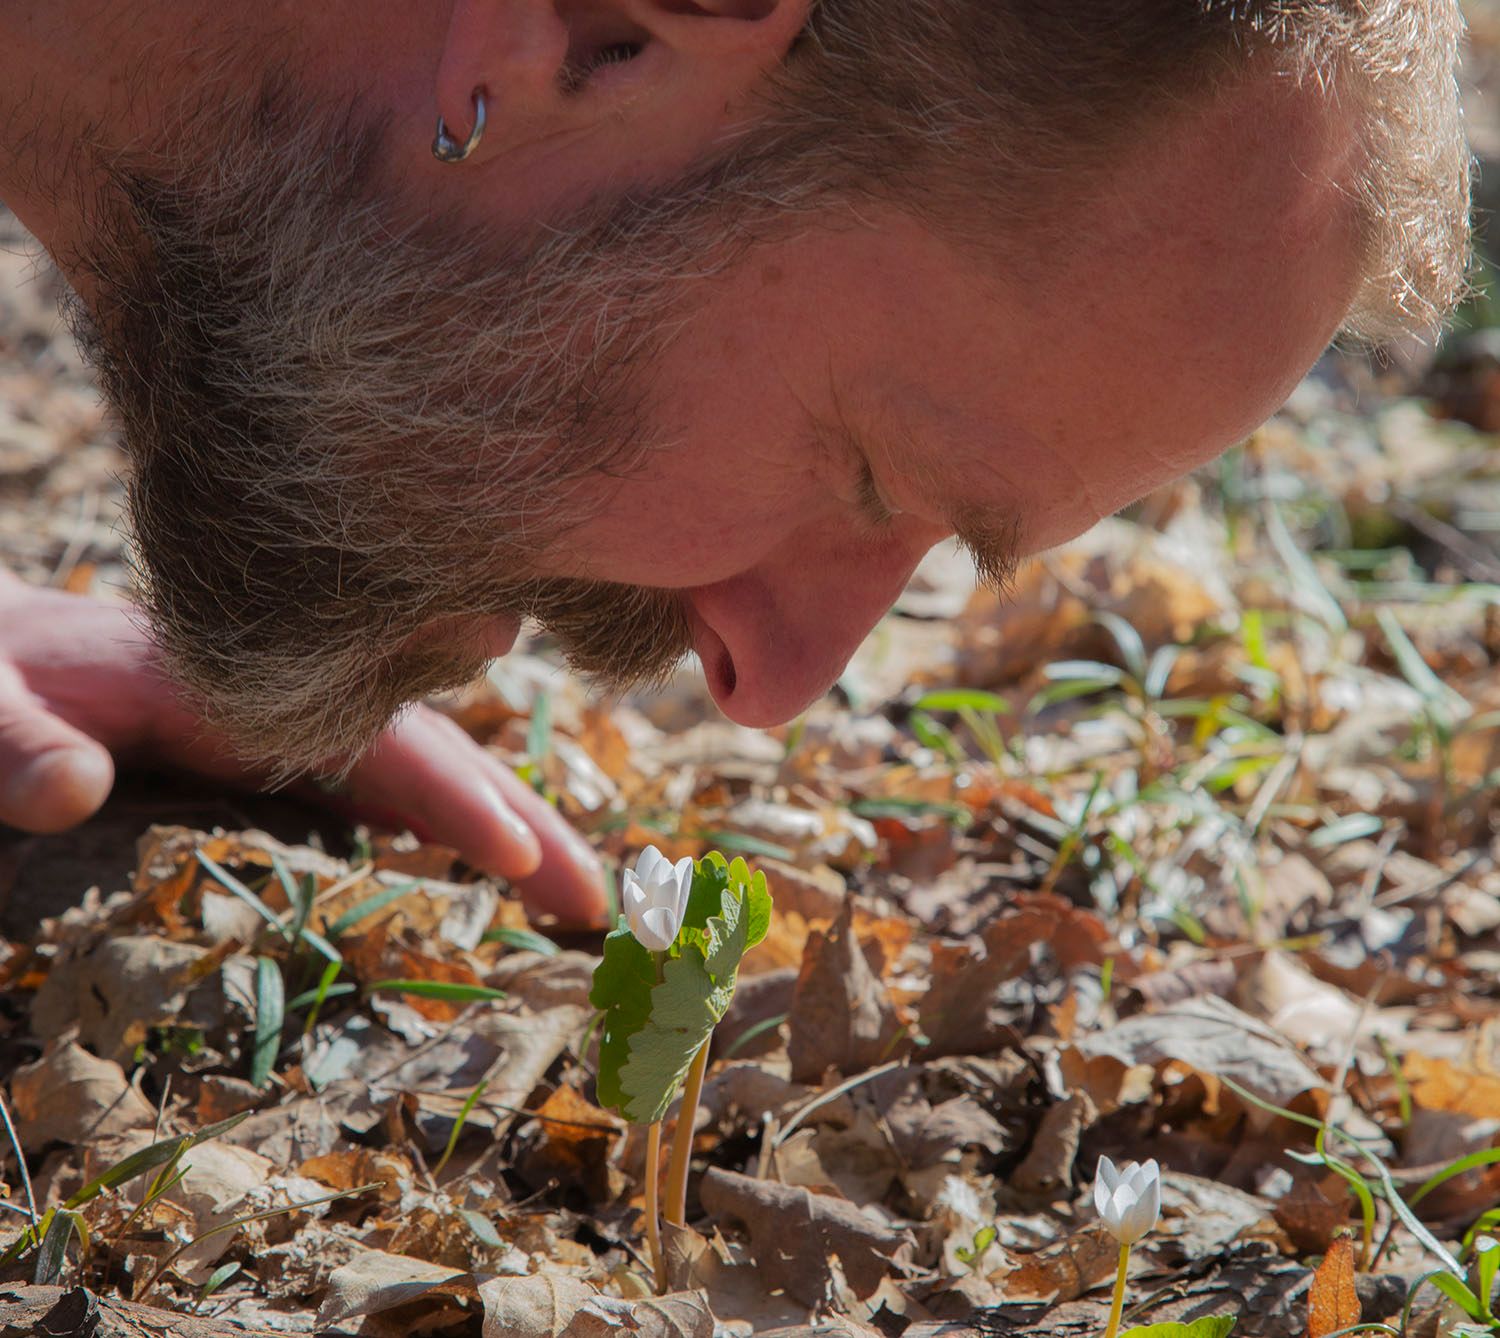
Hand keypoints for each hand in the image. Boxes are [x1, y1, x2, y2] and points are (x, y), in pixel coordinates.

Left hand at [0, 572, 606, 924]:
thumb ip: (12, 735)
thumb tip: (76, 786)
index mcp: (230, 680)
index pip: (369, 738)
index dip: (446, 795)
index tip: (516, 854)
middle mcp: (280, 700)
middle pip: (428, 754)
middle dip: (518, 822)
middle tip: (599, 904)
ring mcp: (281, 729)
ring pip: (418, 773)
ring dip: (503, 827)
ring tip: (574, 896)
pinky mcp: (267, 756)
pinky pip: (379, 791)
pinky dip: (444, 826)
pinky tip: (476, 868)